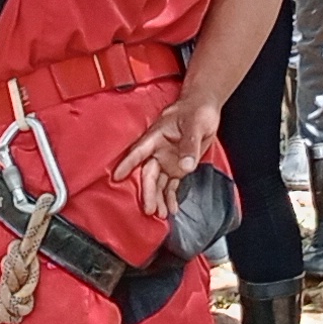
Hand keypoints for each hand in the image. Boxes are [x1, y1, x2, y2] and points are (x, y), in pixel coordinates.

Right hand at [117, 92, 214, 219]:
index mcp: (156, 136)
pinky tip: (172, 209)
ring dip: (159, 198)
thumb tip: (185, 166)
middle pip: (149, 173)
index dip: (127, 164)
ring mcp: (167, 160)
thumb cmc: (197, 110)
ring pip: (159, 182)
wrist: (205, 108)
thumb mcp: (195, 124)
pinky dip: (171, 197)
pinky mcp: (177, 167)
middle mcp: (158, 151)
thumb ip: (189, 145)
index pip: (139, 151)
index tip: (117, 176)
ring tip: (160, 214)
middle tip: (149, 208)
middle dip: (148, 191)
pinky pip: (172, 185)